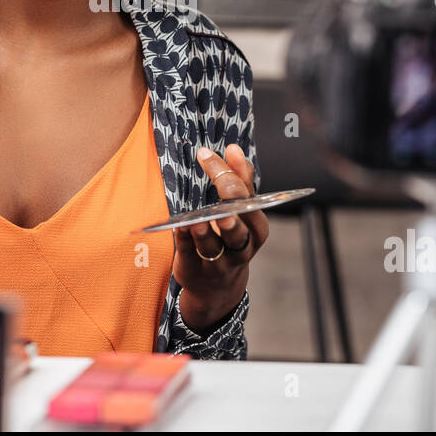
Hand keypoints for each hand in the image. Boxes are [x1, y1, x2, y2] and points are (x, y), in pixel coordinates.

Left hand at [173, 143, 268, 333]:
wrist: (217, 286)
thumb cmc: (230, 239)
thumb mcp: (240, 212)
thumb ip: (241, 180)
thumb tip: (235, 148)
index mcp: (256, 228)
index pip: (245, 197)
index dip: (227, 173)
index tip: (205, 153)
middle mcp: (242, 247)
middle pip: (238, 227)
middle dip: (231, 209)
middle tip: (221, 191)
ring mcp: (219, 262)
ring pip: (216, 247)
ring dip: (207, 233)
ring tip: (199, 221)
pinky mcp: (195, 270)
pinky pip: (190, 255)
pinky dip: (185, 241)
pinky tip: (179, 228)